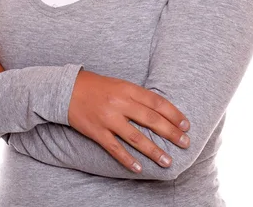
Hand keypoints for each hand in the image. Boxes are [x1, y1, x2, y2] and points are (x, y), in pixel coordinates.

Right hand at [68, 70, 189, 173]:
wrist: (66, 89)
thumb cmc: (96, 86)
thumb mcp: (119, 84)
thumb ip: (136, 96)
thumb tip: (159, 110)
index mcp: (126, 88)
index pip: (156, 102)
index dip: (173, 114)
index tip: (186, 125)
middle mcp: (119, 103)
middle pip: (150, 119)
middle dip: (170, 133)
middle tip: (185, 143)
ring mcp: (108, 118)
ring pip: (135, 137)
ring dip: (153, 151)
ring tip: (168, 161)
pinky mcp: (96, 131)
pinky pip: (115, 148)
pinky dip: (127, 160)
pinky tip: (139, 168)